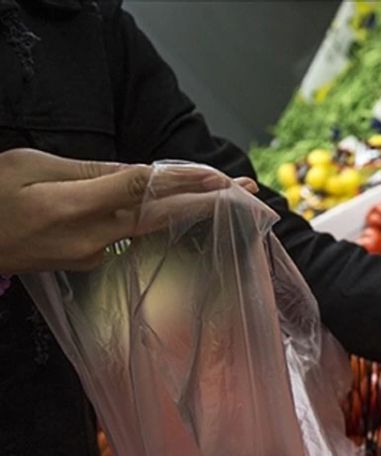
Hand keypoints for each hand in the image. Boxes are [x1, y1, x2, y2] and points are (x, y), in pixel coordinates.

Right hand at [0, 148, 257, 272]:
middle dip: (210, 203)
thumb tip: (135, 171)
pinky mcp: (90, 262)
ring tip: (231, 198)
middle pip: (163, 216)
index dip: (183, 182)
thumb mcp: (30, 168)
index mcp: (74, 208)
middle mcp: (92, 238)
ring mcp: (93, 255)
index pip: (142, 190)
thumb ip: (86, 172)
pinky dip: (161, 220)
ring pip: (152, 227)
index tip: (218, 177)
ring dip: (193, 212)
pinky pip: (132, 235)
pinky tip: (183, 210)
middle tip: (252, 192)